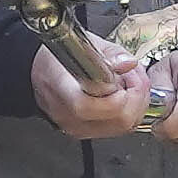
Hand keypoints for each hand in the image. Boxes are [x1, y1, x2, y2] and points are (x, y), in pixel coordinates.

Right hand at [32, 39, 149, 137]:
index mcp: (61, 88)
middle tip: (135, 76)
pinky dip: (129, 111)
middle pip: (117, 120)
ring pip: (124, 127)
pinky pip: (118, 129)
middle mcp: (67, 114)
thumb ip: (110, 54)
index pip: (89, 105)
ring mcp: (76, 127)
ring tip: (130, 83)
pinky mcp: (85, 133)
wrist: (40, 71)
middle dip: (137, 95)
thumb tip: (128, 64)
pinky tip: (124, 95)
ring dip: (136, 103)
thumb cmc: (57, 58)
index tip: (125, 76)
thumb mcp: (84, 44)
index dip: (117, 94)